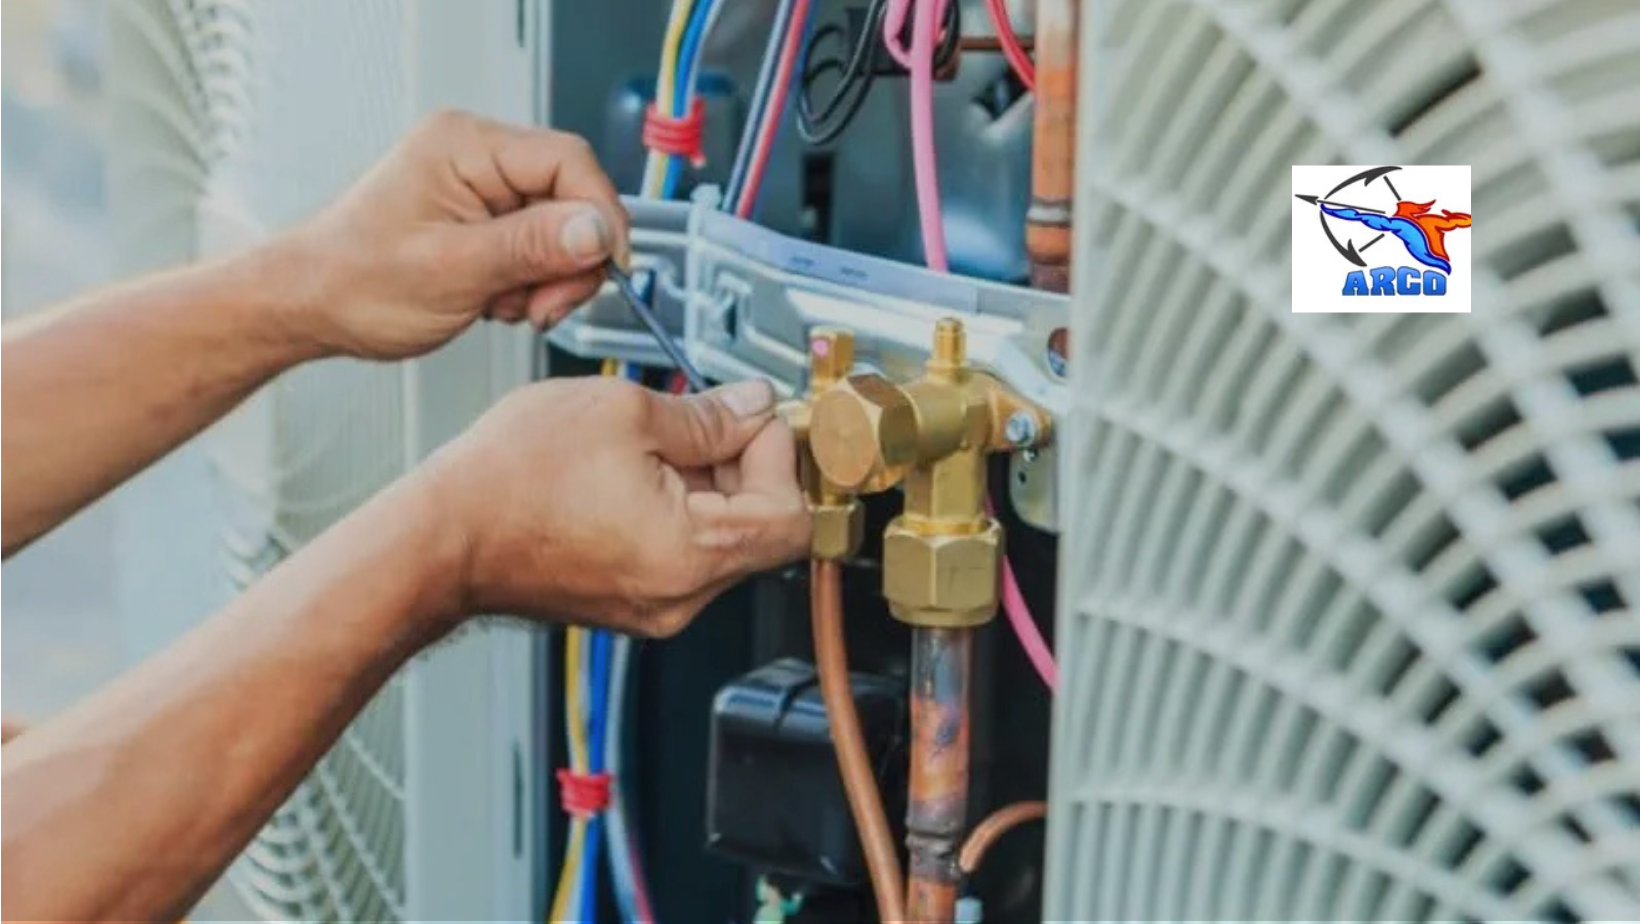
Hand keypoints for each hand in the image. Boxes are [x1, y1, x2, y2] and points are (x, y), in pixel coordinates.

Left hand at [283, 110, 629, 359]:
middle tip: (545, 305)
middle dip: (570, 260)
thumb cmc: (354, 281)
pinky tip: (496, 301)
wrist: (310, 307)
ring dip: (549, 279)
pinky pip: (539, 248)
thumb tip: (597, 230)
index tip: (604, 267)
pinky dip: (531, 284)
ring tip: (506, 306)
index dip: (599, 216)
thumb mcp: (452, 269)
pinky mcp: (485, 222)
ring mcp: (483, 190)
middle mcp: (479, 158)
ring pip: (562, 230)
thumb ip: (531, 246)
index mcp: (467, 146)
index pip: (569, 162)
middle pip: (572, 198)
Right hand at [415, 376, 810, 636]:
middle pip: (762, 528)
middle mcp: (682, 596)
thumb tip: (754, 406)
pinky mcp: (629, 602)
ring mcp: (654, 607)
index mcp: (693, 555)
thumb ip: (710, 414)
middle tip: (704, 417)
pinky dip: (675, 508)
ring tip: (652, 443)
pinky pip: (681, 552)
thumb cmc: (510, 483)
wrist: (441, 536)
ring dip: (707, 484)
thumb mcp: (625, 413)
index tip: (753, 417)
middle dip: (743, 463)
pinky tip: (632, 473)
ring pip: (722, 538)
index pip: (792, 514)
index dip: (779, 453)